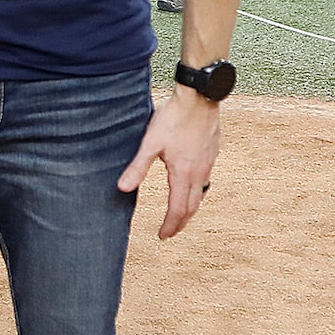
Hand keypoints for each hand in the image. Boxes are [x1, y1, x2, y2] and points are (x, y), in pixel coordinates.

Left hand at [115, 85, 220, 239]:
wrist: (200, 98)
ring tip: (180, 214)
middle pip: (192, 206)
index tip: (162, 236)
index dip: (170, 226)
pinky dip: (197, 191)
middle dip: (181, 222)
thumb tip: (122, 188)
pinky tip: (191, 186)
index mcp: (184, 174)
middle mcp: (200, 172)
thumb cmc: (174, 118)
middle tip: (170, 232)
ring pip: (201, 194)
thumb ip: (138, 167)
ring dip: (190, 208)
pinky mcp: (212, 153)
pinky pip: (206, 179)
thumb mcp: (150, 143)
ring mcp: (208, 163)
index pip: (178, 210)